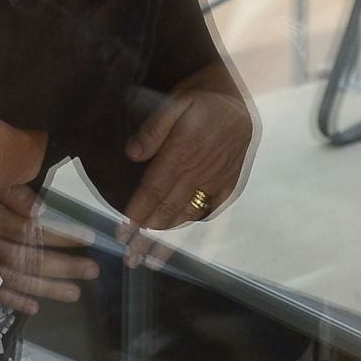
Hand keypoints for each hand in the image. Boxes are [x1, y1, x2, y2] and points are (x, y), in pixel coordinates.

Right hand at [0, 184, 100, 315]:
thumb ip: (15, 194)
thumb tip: (41, 210)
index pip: (32, 231)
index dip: (61, 235)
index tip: (89, 238)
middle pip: (28, 259)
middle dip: (63, 266)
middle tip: (92, 270)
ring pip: (16, 279)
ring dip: (46, 288)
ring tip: (74, 293)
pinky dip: (14, 300)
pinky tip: (35, 307)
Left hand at [116, 82, 252, 265]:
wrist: (238, 103)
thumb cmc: (200, 102)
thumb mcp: (176, 103)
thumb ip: (154, 129)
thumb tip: (132, 155)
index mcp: (184, 150)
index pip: (154, 189)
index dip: (137, 213)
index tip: (122, 233)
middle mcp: (200, 170)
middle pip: (167, 209)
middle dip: (147, 236)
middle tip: (130, 257)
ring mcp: (215, 180)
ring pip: (186, 215)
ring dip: (166, 239)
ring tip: (148, 258)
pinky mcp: (227, 185)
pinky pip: (207, 211)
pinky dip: (189, 228)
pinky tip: (178, 242)